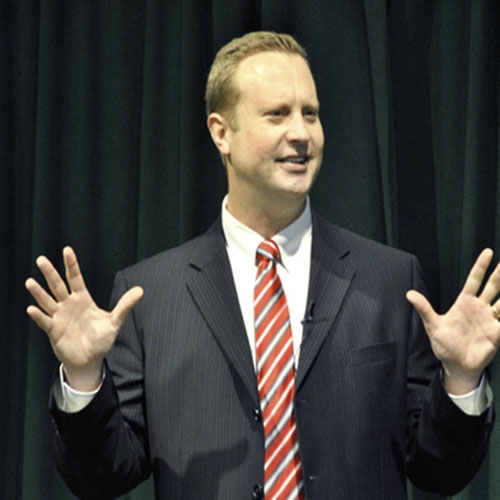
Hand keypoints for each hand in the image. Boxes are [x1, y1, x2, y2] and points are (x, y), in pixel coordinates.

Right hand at [26, 247, 142, 390]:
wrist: (90, 360)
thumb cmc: (101, 339)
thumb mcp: (115, 321)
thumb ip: (125, 305)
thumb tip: (140, 290)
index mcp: (83, 299)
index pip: (76, 278)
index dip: (71, 265)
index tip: (67, 250)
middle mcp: (69, 305)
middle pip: (58, 286)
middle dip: (50, 273)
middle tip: (41, 259)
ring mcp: (59, 317)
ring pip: (47, 301)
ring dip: (39, 292)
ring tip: (30, 282)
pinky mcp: (54, 331)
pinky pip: (44, 321)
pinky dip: (38, 316)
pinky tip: (31, 309)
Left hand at [407, 248, 499, 394]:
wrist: (456, 366)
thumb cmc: (444, 345)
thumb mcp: (432, 326)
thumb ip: (424, 309)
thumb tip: (409, 293)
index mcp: (464, 303)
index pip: (474, 280)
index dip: (480, 266)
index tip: (488, 252)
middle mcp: (479, 308)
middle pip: (493, 286)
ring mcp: (490, 319)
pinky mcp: (498, 332)